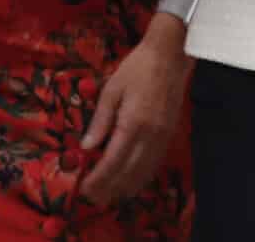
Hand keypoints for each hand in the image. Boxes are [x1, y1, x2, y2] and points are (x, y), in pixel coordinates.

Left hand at [79, 17, 188, 207]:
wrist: (170, 56)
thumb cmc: (137, 68)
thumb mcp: (112, 89)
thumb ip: (100, 120)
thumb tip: (86, 147)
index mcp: (133, 124)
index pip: (112, 161)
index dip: (98, 179)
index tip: (84, 188)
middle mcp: (150, 137)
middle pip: (128, 173)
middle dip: (109, 188)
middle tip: (92, 198)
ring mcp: (162, 138)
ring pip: (143, 173)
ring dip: (125, 187)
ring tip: (108, 196)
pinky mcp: (169, 135)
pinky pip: (154, 164)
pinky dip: (141, 177)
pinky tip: (131, 182)